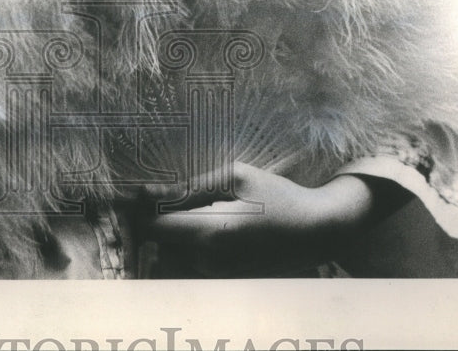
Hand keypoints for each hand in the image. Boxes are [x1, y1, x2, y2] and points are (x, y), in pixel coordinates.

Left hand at [136, 163, 375, 275]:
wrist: (317, 231)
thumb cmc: (278, 196)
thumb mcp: (234, 177)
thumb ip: (188, 187)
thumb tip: (146, 193)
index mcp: (210, 232)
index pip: (151, 227)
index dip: (141, 209)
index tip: (143, 191)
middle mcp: (208, 261)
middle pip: (158, 243)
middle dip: (155, 219)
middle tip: (166, 195)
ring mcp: (216, 275)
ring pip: (171, 254)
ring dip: (171, 233)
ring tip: (193, 209)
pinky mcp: (223, 280)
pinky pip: (189, 263)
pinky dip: (188, 245)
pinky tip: (207, 225)